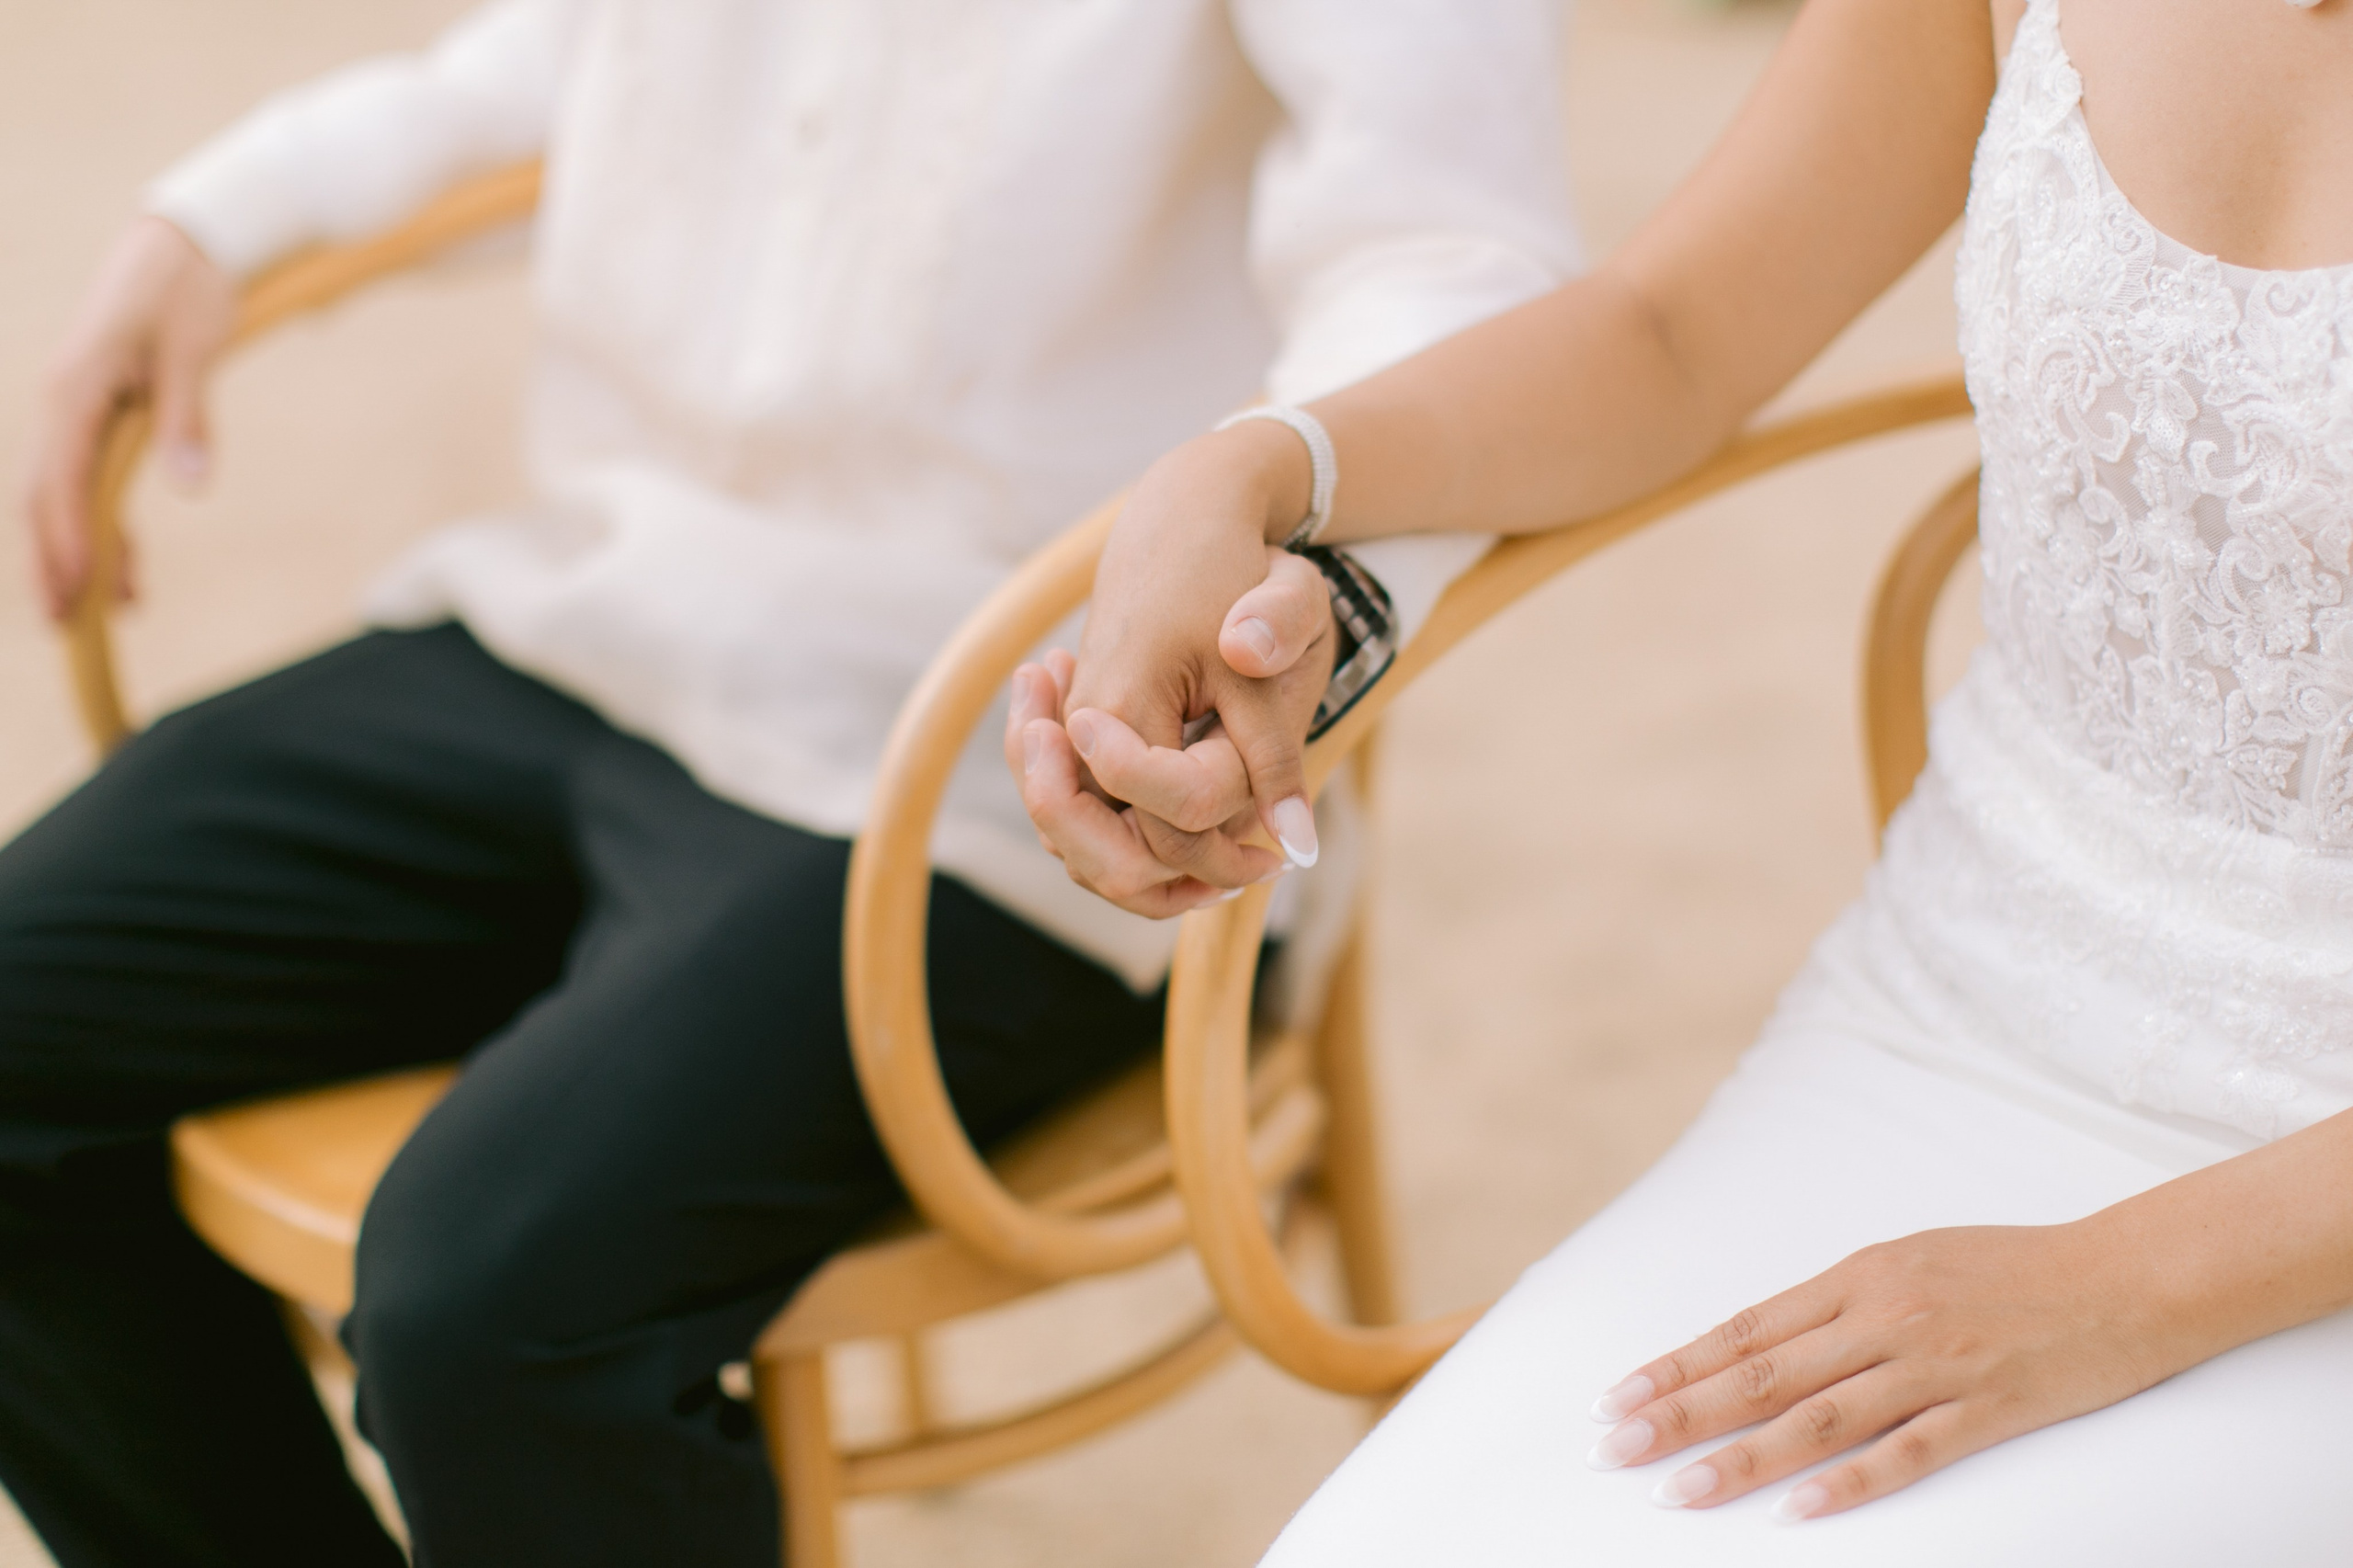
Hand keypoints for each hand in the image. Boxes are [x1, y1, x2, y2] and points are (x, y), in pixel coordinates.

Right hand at [23, 215, 234, 619]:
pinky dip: (106, 523)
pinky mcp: (104, 411)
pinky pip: (93, 479)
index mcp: (76, 389)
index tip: (77, 590)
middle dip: (56, 561)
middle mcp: (65, 403)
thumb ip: (187, 421)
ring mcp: (81, 409)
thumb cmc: (189, 289)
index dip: (67, 539)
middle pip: (46, 496)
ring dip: (82, 551)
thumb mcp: (193, 352)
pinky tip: (127, 566)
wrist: (186, 242)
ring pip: (68, 494)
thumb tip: (190, 486)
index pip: (61, 480)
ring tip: (99, 613)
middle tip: (65, 626)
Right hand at [1006, 424, 1333, 915]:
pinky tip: (1204, 865)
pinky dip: (1135, 855)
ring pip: (1086, 849)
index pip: (1162, 812)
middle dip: (1180, 881)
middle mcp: (1081, 726)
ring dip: (1154, 881)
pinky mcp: (1082, 742)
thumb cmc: (1235, 571)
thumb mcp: (1275, 647)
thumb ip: (1276, 746)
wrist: (1180, 518)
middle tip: (1259, 875)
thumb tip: (1296, 841)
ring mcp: (1074, 737)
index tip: (1274, 857)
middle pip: (1103, 850)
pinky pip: (1090, 823)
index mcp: (1119, 704)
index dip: (1221, 847)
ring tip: (1235, 876)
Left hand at [1583, 1222, 2183, 1519]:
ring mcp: (1933, 1366)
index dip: (1677, 1365)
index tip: (1619, 1396)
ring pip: (1816, 1418)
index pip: (1745, 1328)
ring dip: (1740, 1458)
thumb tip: (1764, 1340)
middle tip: (1615, 1447)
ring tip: (1679, 1489)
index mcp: (1858, 1277)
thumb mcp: (1911, 1261)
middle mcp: (1883, 1318)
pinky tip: (1794, 1510)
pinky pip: (1904, 1454)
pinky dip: (1846, 1484)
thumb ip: (1840, 1303)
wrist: (2124, 1276)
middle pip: (1762, 1374)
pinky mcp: (1984, 1410)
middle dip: (1679, 1413)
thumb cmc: (2012, 1267)